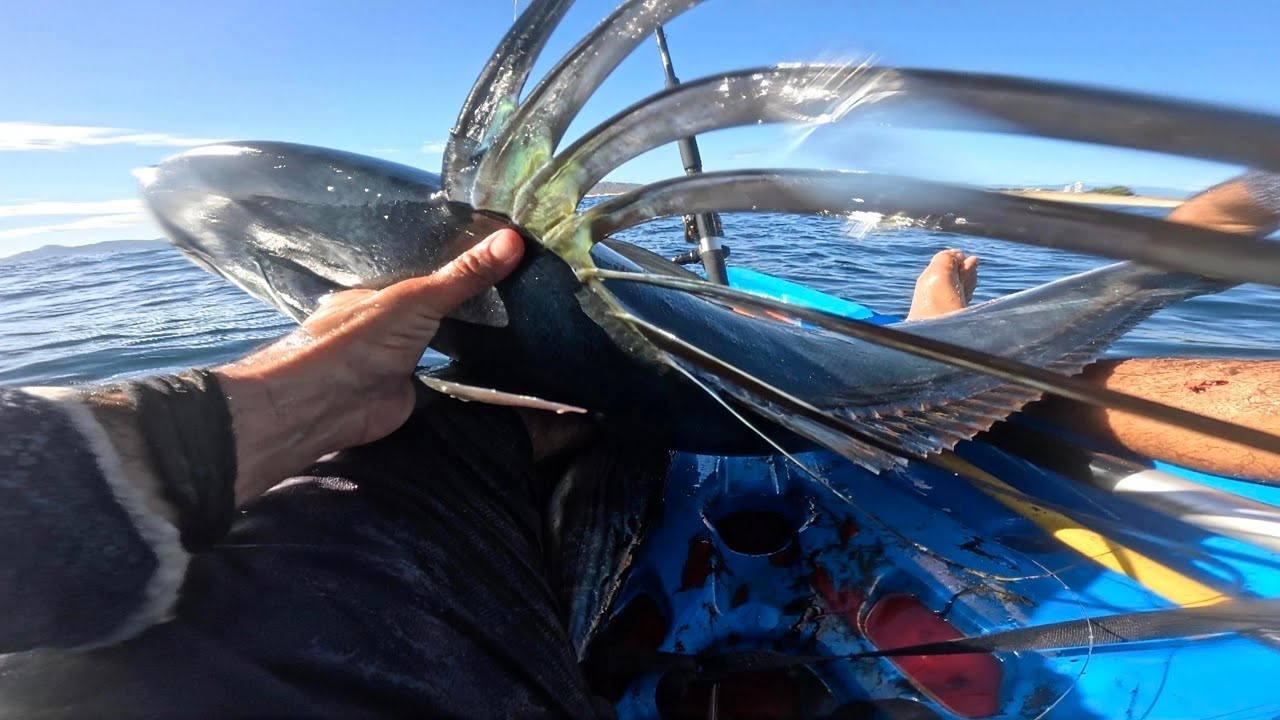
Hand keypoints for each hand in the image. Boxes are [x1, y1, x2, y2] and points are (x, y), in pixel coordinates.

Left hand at [216, 228, 524, 501]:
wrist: (332, 405)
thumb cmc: (362, 339)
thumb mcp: (418, 297)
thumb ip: (465, 275)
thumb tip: (514, 238)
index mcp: (374, 294)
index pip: (418, 272)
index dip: (453, 264)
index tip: (495, 254)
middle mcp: (383, 325)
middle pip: (430, 307)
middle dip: (464, 301)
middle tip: (517, 284)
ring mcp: (395, 360)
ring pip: (438, 342)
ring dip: (466, 337)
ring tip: (517, 318)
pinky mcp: (409, 394)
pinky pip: (445, 377)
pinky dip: (466, 372)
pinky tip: (498, 362)